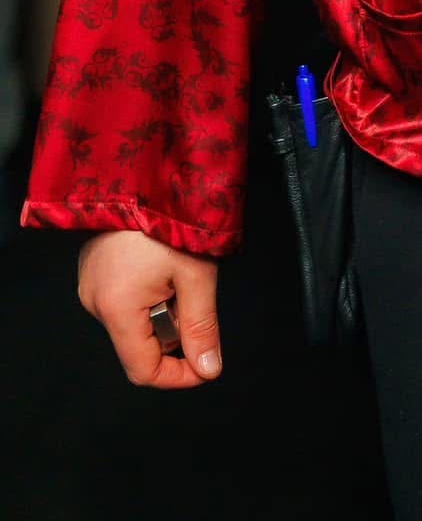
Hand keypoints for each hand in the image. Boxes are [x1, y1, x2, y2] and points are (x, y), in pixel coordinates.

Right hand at [77, 229, 221, 387]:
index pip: (143, 370)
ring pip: (134, 321)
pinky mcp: (93, 267)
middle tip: (194, 292)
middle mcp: (94, 302)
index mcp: (116, 310)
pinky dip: (148, 293)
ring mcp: (89, 283)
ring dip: (162, 310)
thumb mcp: (197, 275)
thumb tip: (208, 369)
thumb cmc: (171, 219)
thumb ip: (202, 327)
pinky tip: (162, 264)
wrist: (142, 169)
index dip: (177, 376)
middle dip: (174, 330)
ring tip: (179, 270)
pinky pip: (124, 298)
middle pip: (140, 344)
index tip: (205, 365)